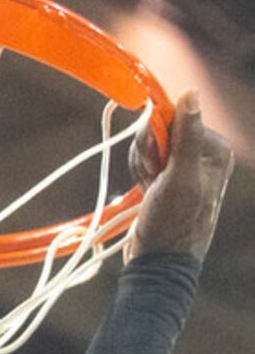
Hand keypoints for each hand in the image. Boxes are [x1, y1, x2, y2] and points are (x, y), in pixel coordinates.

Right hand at [127, 90, 233, 263]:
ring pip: (150, 143)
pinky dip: (139, 172)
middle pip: (161, 128)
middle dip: (148, 151)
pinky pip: (146, 158)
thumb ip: (186, 135)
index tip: (155, 163)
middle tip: (152, 178)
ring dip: (141, 163)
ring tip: (149, 188)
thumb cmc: (172, 225)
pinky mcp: (168, 176)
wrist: (158, 262)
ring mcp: (184, 165)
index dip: (157, 135)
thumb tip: (191, 91)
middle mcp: (202, 153)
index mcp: (214, 149)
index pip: (176, 116)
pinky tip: (146, 190)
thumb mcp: (179, 178)